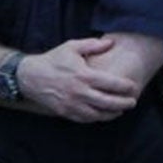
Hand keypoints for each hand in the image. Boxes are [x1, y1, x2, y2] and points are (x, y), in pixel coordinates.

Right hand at [21, 38, 139, 122]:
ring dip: (112, 114)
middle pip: (109, 102)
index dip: (126, 87)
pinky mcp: (64, 112)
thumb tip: (111, 43)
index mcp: (84, 75)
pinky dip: (96, 118)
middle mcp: (79, 92)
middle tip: (132, 102)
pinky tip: (102, 114)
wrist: (29, 76)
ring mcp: (72, 104)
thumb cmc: (52, 60)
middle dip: (124, 103)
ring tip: (120, 111)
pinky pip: (84, 119)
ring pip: (98, 114)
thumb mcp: (71, 47)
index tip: (133, 87)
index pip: (112, 84)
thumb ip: (93, 45)